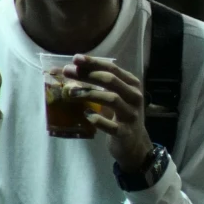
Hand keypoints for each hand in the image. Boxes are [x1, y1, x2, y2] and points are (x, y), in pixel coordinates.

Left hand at [68, 54, 150, 171]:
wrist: (135, 144)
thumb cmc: (120, 116)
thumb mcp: (114, 97)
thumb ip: (97, 84)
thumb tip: (67, 71)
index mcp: (131, 84)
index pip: (112, 68)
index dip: (94, 62)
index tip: (76, 58)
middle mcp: (134, 97)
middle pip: (111, 80)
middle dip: (88, 74)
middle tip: (68, 72)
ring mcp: (131, 115)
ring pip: (111, 99)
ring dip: (89, 94)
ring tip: (71, 93)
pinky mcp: (125, 133)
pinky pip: (111, 126)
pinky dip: (98, 119)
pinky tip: (86, 115)